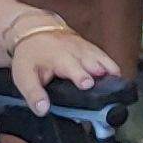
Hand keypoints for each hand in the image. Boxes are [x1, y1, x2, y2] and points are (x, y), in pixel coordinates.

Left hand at [6, 20, 125, 107]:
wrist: (37, 32)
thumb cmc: (31, 57)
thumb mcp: (24, 76)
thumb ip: (33, 94)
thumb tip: (43, 110)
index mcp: (59, 60)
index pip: (72, 68)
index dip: (81, 76)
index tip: (87, 84)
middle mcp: (77, 53)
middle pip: (94, 63)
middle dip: (102, 74)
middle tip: (109, 89)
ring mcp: (87, 50)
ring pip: (104, 60)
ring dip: (111, 72)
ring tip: (118, 84)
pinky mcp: (93, 49)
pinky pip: (106, 58)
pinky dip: (112, 68)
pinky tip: (116, 79)